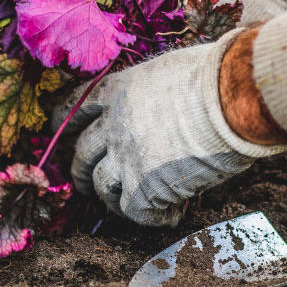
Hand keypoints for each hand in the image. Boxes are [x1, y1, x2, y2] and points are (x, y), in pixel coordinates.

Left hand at [57, 31, 286, 225]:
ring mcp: (125, 157)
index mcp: (118, 91)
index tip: (57, 128)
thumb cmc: (216, 77)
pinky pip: (135, 211)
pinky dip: (151, 217)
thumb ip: (156, 88)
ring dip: (110, 198)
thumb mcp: (172, 69)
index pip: (79, 105)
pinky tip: (169, 216)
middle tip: (84, 181)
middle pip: (83, 151)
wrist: (230, 98)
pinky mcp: (144, 187)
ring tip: (124, 205)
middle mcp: (113, 125)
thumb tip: (168, 100)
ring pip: (102, 185)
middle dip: (80, 169)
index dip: (66, 119)